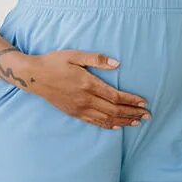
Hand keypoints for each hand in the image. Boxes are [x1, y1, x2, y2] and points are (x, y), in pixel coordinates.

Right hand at [30, 50, 152, 129]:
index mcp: (87, 83)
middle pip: (114, 110)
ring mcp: (79, 108)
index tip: (144, 102)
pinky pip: (94, 122)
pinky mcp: (74, 113)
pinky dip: (108, 125)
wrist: (33, 76)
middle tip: (148, 116)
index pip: (115, 96)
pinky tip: (117, 126)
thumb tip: (117, 64)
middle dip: (132, 113)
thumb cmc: (54, 62)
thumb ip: (97, 59)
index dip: (131, 101)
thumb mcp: (75, 55)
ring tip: (137, 123)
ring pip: (106, 119)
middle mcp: (85, 99)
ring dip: (124, 121)